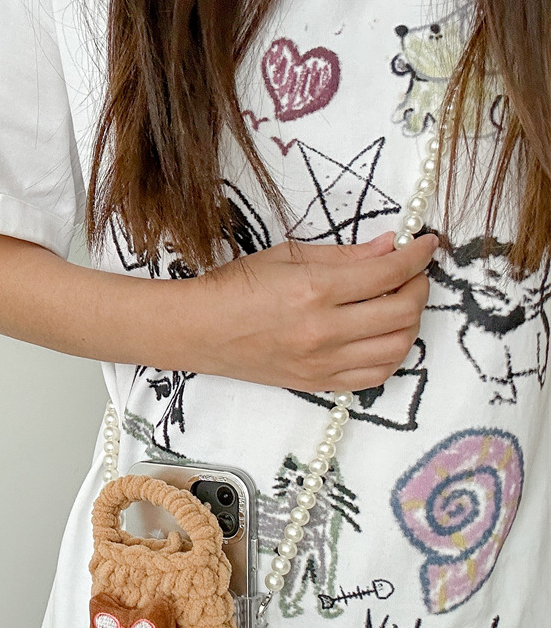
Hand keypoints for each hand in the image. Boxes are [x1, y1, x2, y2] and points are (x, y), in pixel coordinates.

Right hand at [187, 232, 437, 390]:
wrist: (199, 330)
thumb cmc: (235, 287)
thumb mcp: (288, 257)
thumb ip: (345, 255)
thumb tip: (390, 247)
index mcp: (315, 289)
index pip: (389, 273)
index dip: (417, 255)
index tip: (427, 244)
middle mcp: (324, 330)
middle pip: (402, 311)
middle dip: (419, 285)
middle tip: (413, 272)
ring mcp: (321, 362)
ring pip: (396, 347)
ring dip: (410, 322)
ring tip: (400, 303)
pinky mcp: (316, 383)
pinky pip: (374, 376)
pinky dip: (391, 354)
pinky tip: (384, 336)